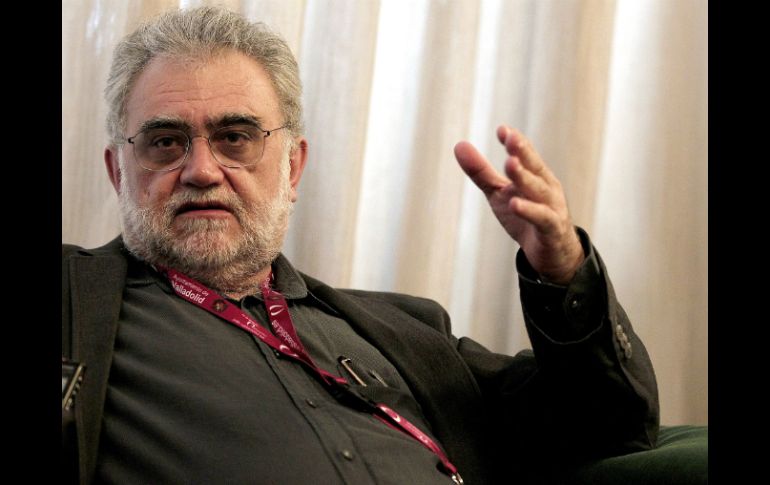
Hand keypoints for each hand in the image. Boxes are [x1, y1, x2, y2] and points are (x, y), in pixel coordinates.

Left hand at [454, 126, 583, 283]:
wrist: (551, 252)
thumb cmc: (524, 215)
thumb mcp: (499, 192)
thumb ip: (481, 171)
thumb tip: (459, 145)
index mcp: (535, 175)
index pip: (526, 154)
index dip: (515, 142)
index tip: (502, 129)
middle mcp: (546, 187)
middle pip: (534, 167)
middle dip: (523, 152)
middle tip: (511, 138)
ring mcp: (552, 207)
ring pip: (538, 190)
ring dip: (524, 177)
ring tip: (509, 164)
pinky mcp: (552, 229)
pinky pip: (542, 218)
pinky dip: (529, 210)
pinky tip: (514, 204)